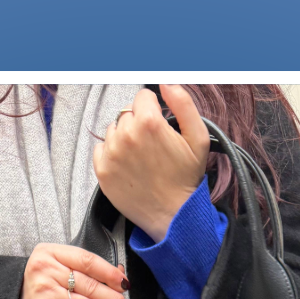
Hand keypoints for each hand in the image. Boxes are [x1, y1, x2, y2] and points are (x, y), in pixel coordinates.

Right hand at [16, 243, 129, 298]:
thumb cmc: (41, 286)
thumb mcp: (57, 267)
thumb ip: (85, 268)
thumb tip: (120, 274)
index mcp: (51, 253)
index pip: (88, 260)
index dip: (110, 273)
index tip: (124, 284)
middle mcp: (45, 270)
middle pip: (90, 285)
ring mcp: (44, 292)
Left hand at [93, 85, 211, 242]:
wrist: (172, 216)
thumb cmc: (186, 178)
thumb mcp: (198, 138)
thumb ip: (183, 104)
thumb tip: (167, 82)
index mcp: (149, 123)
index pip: (142, 97)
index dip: (153, 109)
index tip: (159, 125)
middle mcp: (126, 135)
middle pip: (127, 113)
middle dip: (139, 123)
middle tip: (153, 145)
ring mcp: (111, 153)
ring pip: (114, 130)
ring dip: (125, 138)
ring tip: (141, 157)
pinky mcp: (102, 170)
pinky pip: (101, 148)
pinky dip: (112, 153)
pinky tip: (128, 165)